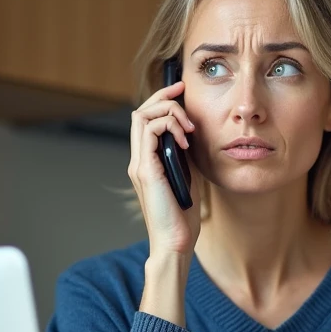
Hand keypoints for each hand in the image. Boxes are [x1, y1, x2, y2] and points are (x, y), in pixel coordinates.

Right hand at [127, 79, 203, 257]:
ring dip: (169, 113)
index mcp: (147, 160)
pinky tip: (186, 141)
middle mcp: (139, 159)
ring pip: (142, 116)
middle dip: (163, 95)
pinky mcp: (145, 170)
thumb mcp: (188, 175)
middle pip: (140, 111)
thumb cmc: (183, 214)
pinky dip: (169, 127)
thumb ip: (184, 155)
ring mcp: (139, 164)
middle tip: (183, 89)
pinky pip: (149, 132)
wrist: (176, 242)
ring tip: (189, 127)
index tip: (182, 91)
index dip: (162, 100)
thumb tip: (191, 133)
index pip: (146, 119)